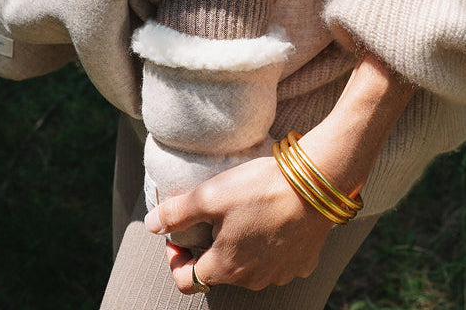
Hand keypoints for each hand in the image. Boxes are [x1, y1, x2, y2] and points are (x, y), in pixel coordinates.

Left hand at [146, 155, 336, 292]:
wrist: (314, 185)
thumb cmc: (259, 189)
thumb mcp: (210, 195)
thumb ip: (176, 212)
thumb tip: (150, 225)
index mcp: (225, 267)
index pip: (187, 281)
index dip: (175, 258)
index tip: (177, 235)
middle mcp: (251, 280)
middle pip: (219, 272)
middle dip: (209, 248)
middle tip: (211, 217)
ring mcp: (279, 274)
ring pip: (248, 267)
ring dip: (239, 247)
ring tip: (241, 214)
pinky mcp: (301, 263)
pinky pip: (277, 260)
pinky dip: (268, 245)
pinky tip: (270, 220)